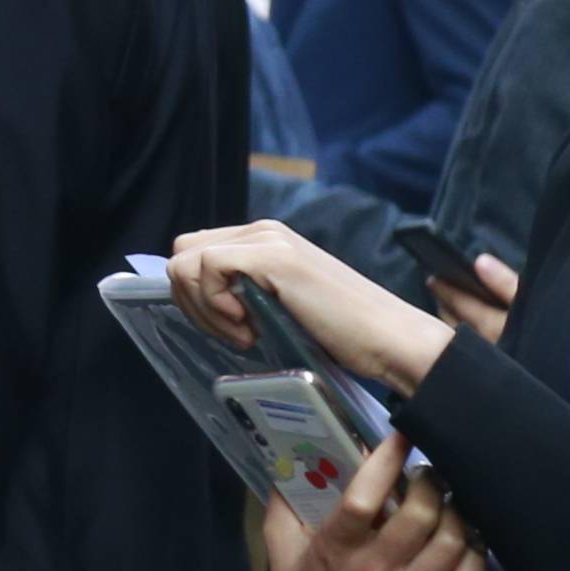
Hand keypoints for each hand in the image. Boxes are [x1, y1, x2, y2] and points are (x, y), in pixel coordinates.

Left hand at [161, 220, 451, 394]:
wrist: (387, 339)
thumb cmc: (339, 333)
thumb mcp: (277, 306)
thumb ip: (242, 292)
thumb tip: (195, 300)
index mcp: (263, 240)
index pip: (195, 253)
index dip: (196, 296)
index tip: (229, 329)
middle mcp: (262, 231)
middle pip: (182, 253)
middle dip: (193, 300)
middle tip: (234, 332)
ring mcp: (268, 239)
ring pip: (186, 261)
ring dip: (205, 308)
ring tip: (247, 333)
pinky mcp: (274, 256)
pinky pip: (208, 268)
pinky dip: (217, 306)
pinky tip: (251, 328)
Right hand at [259, 433, 478, 570]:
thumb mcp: (281, 555)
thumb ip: (283, 508)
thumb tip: (292, 460)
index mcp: (334, 553)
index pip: (363, 498)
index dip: (386, 461)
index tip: (401, 435)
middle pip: (420, 515)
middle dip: (432, 482)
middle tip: (429, 472)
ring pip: (451, 542)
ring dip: (457, 512)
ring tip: (450, 499)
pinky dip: (475, 551)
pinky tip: (468, 535)